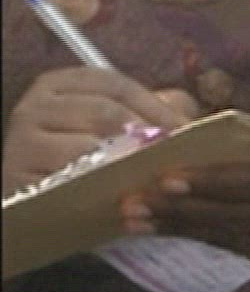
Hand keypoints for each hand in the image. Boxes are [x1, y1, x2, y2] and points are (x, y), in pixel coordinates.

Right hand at [2, 66, 195, 193]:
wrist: (34, 205)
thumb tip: (189, 114)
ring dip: (130, 168)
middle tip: (178, 160)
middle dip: (148, 137)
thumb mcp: (114, 130)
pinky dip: (105, 196)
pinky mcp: (18, 178)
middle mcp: (35, 106)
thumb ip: (150, 113)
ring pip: (88, 148)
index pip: (114, 84)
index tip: (187, 131)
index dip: (156, 106)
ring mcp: (22, 142)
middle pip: (105, 113)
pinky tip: (132, 207)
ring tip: (160, 183)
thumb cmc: (83, 162)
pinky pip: (68, 184)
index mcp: (60, 85)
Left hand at [127, 107, 249, 284]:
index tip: (166, 176)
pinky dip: (223, 242)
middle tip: (133, 201)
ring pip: (248, 244)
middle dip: (186, 210)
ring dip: (193, 231)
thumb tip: (239, 145)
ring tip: (143, 219)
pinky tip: (187, 229)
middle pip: (248, 219)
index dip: (215, 182)